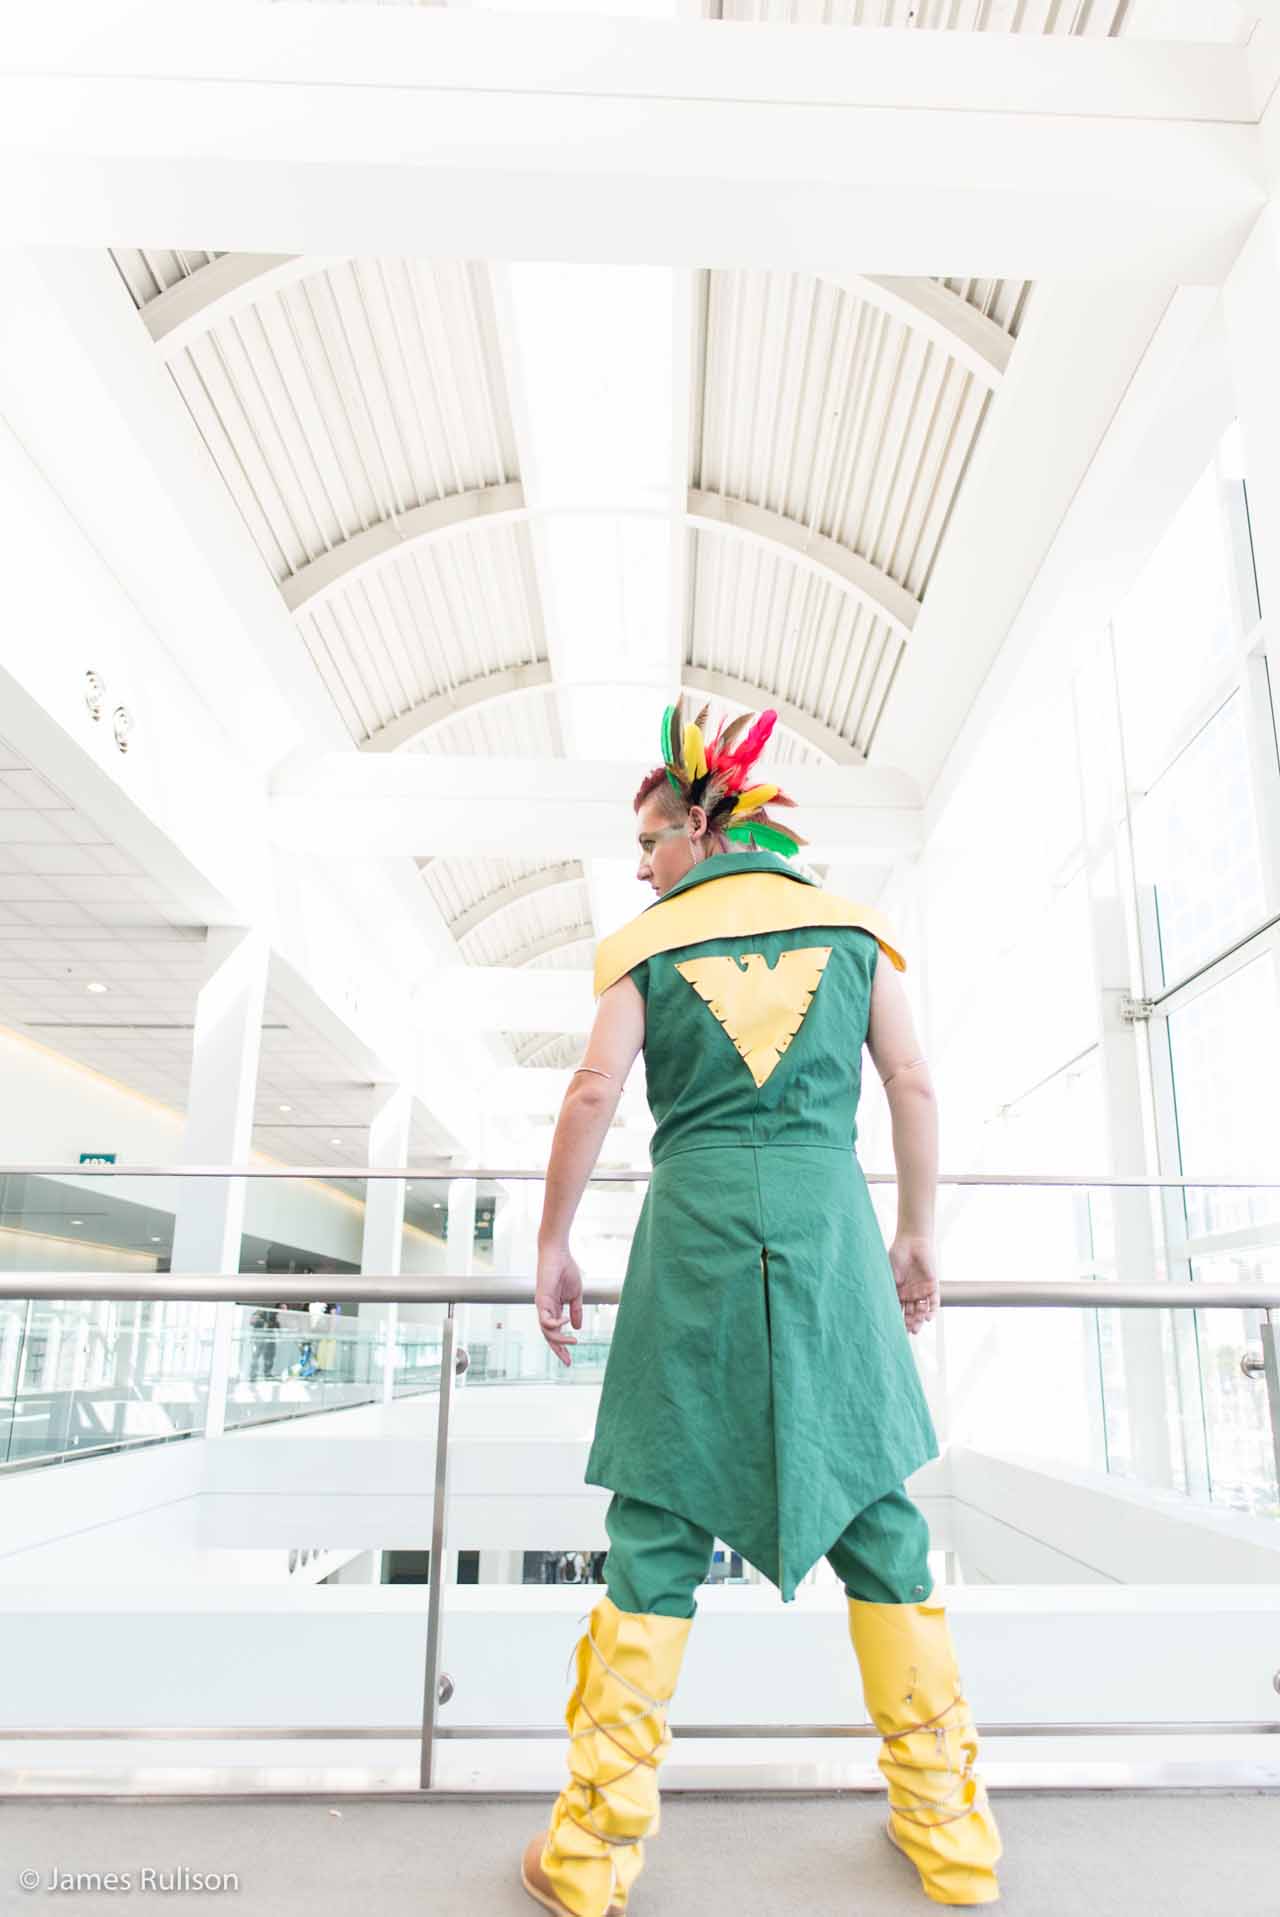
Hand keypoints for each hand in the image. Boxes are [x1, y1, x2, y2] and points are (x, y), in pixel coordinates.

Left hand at [536, 1242, 583, 1367]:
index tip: (570, 1360)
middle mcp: (545, 1310)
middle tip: (568, 1362)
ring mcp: (542, 1306)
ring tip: (574, 1341)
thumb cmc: (566, 1270)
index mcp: (553, 1309)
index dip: (562, 1346)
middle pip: (549, 1336)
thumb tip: (577, 1328)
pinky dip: (556, 1323)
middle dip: (558, 1350)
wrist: (558, 1253)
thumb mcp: (575, 1295)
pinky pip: (545, 1319)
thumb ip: (576, 1311)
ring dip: (559, 1339)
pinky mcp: (541, 1299)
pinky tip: (566, 1321)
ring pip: (546, 1331)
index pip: (555, 1332)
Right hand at [888, 1233, 938, 1335]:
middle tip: (909, 1332)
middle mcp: (910, 1294)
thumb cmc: (898, 1254)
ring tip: (917, 1327)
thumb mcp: (889, 1272)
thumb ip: (888, 1286)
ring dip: (920, 1320)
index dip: (897, 1319)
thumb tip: (882, 1302)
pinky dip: (932, 1310)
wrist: (912, 1241)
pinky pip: (934, 1302)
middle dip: (910, 1323)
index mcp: (898, 1292)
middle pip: (910, 1313)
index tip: (894, 1329)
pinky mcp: (932, 1286)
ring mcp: (921, 1291)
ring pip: (922, 1310)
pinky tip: (929, 1318)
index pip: (897, 1309)